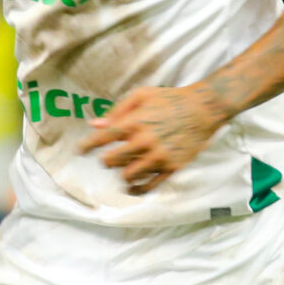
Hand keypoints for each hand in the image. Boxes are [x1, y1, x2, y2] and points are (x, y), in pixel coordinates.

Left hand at [80, 84, 225, 193]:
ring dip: (122, 174)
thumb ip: (117, 110)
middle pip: (111, 160)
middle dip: (105, 160)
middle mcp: (144, 141)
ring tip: (123, 169)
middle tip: (107, 159)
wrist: (203, 109)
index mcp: (134, 122)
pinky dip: (137, 189)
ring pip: (128, 175)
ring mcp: (158, 156)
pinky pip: (150, 185)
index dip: (87, 146)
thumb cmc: (171, 99)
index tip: (80, 151)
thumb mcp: (142, 95)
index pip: (102, 138)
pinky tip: (133, 186)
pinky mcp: (171, 166)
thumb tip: (94, 124)